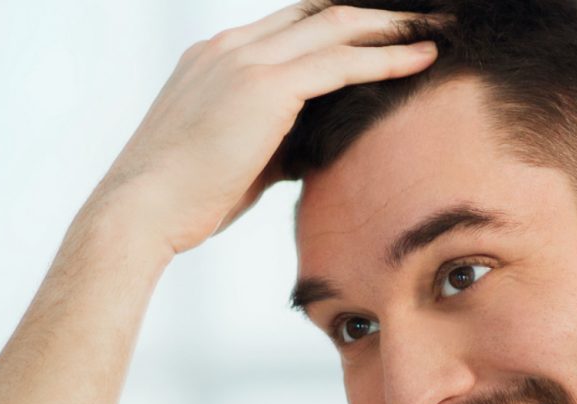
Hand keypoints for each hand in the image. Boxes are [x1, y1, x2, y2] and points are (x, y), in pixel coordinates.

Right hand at [93, 3, 440, 255]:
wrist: (141, 211)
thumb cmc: (183, 200)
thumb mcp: (233, 160)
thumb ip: (271, 144)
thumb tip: (305, 156)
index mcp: (217, 57)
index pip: (292, 24)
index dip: (340, 23)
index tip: (382, 30)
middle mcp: (231, 46)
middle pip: (318, 11)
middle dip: (374, 13)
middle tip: (422, 18)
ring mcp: (246, 60)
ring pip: (335, 25)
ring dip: (391, 25)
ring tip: (436, 29)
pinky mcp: (264, 88)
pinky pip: (339, 62)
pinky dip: (384, 58)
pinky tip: (421, 58)